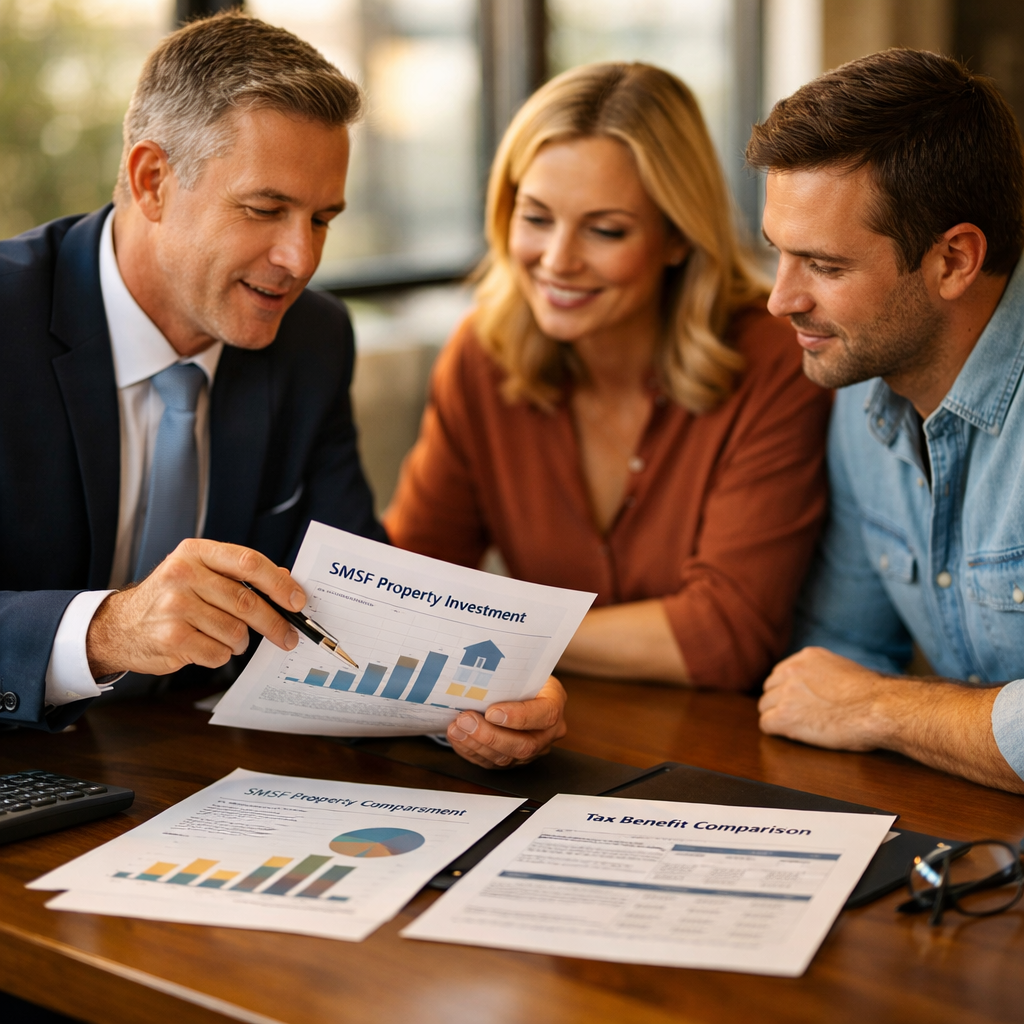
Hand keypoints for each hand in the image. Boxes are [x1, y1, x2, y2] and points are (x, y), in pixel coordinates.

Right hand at [87, 539, 304, 676]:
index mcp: (195, 552)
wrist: (119, 626)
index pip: (249, 563)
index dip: (279, 584)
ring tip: (230, 639)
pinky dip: (221, 655)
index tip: (298, 601)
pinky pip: (218, 653)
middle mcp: (183, 575)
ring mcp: (175, 607)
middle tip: (288, 636)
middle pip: (247, 602)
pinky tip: (207, 647)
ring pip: (236, 631)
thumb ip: (240, 574)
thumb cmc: (169, 598)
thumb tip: (286, 580)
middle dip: (274, 623)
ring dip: (241, 642)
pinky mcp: (171, 638)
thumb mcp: (199, 573)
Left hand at [447, 676, 567, 768]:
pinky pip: (492, 763)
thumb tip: (483, 669)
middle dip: (490, 736)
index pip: (545, 715)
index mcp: (555, 702)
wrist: (521, 686)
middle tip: (466, 721)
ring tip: (456, 729)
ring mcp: (533, 750)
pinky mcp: (514, 760)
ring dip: (476, 745)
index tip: (491, 712)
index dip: (519, 717)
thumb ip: (509, 672)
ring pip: (506, 758)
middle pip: (524, 745)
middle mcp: (549, 732)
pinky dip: (471, 751)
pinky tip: (458, 738)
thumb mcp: (521, 666)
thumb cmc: (520, 673)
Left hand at [758, 647, 887, 750]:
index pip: (782, 673)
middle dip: (780, 702)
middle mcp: (792, 670)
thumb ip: (823, 673)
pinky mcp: (784, 716)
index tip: (797, 701)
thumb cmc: (872, 697)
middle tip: (797, 717)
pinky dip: (776, 731)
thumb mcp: (844, 670)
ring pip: (765, 706)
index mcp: (808, 657)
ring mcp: (786, 692)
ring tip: (798, 727)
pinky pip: (766, 724)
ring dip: (778, 716)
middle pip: (770, 689)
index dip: (788, 690)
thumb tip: (819, 687)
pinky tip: (792, 735)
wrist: (878, 709)